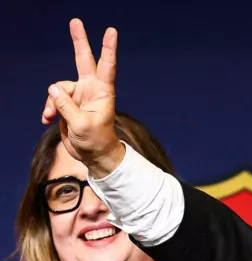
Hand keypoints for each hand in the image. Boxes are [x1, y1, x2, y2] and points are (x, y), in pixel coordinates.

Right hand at [41, 19, 123, 177]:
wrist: (93, 155)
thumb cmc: (96, 141)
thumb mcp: (81, 125)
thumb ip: (66, 106)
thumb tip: (53, 88)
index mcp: (102, 92)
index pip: (106, 66)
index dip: (108, 49)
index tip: (111, 32)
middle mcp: (91, 89)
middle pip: (83, 60)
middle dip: (79, 41)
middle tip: (76, 21)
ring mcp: (79, 95)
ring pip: (59, 88)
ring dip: (52, 102)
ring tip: (50, 117)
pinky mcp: (68, 103)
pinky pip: (53, 99)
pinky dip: (48, 108)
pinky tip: (46, 119)